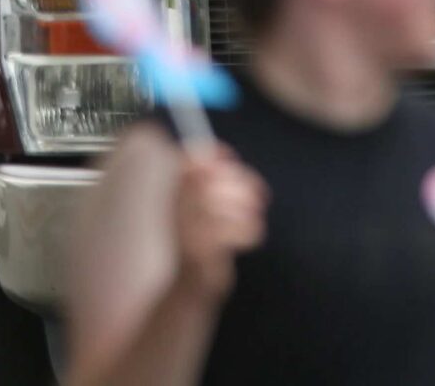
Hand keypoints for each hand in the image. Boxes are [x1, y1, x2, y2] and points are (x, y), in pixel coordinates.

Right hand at [172, 142, 266, 302]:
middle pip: (213, 180)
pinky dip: (251, 231)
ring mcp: (190, 231)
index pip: (189, 163)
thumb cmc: (199, 242)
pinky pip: (237, 230)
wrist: (190, 285)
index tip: (230, 157)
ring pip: (228, 205)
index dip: (213, 155)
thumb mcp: (195, 206)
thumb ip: (205, 178)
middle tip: (258, 196)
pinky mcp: (204, 253)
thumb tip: (221, 150)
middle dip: (243, 184)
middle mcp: (178, 210)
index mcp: (175, 196)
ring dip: (249, 211)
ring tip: (252, 219)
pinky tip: (249, 238)